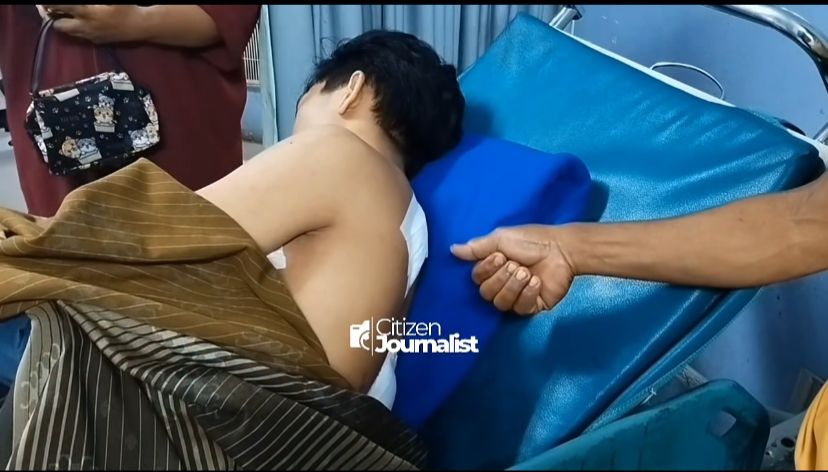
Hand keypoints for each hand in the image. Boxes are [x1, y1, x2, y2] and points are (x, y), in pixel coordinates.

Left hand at [43, 5, 145, 43]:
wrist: (141, 26)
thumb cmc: (125, 7)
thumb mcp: (108, 0)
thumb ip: (88, 2)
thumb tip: (73, 4)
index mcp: (86, 12)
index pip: (60, 6)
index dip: (49, 4)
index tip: (46, 2)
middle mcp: (85, 26)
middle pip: (58, 25)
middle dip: (55, 17)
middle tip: (58, 9)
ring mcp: (90, 36)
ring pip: (69, 32)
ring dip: (66, 23)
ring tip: (71, 15)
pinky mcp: (97, 41)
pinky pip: (81, 36)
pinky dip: (78, 28)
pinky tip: (86, 22)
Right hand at [451, 225, 575, 314]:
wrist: (562, 250)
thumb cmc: (532, 241)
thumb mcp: (501, 238)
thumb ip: (477, 247)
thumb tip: (453, 249)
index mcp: (493, 268)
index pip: (477, 279)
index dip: (486, 270)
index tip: (500, 257)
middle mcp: (502, 284)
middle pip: (486, 294)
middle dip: (501, 279)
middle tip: (517, 265)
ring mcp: (517, 296)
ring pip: (501, 303)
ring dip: (513, 286)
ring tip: (527, 273)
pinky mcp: (532, 306)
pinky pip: (520, 309)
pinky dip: (527, 294)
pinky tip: (536, 282)